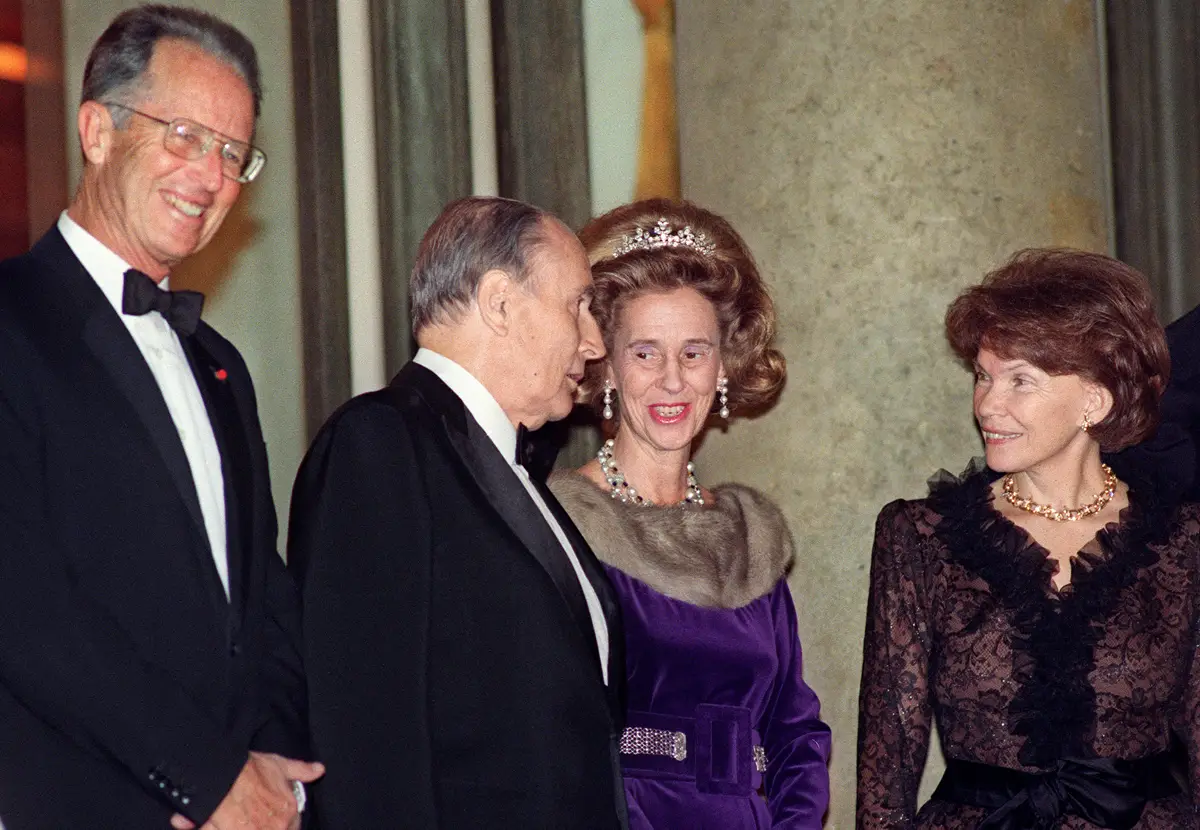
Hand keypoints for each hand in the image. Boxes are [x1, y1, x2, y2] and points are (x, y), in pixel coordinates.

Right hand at [170, 752, 324, 829]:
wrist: (223, 775)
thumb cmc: (249, 769)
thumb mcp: (278, 765)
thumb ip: (301, 770)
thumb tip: (319, 770)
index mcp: (288, 812)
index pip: (293, 827)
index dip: (284, 822)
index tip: (274, 818)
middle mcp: (276, 826)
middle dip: (269, 824)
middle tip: (258, 816)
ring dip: (254, 825)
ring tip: (246, 818)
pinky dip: (236, 828)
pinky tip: (233, 823)